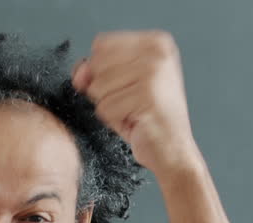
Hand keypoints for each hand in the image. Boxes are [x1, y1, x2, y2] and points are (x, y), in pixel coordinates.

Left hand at [71, 31, 200, 176]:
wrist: (173, 150)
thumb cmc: (148, 119)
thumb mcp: (121, 85)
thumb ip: (96, 70)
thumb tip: (79, 73)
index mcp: (156, 42)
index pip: (101, 44)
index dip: (101, 70)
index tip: (124, 86)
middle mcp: (157, 51)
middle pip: (97, 64)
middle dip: (105, 90)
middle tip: (130, 102)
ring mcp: (153, 72)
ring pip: (98, 87)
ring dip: (110, 107)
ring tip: (133, 112)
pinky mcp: (146, 95)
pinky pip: (105, 108)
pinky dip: (115, 121)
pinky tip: (135, 122)